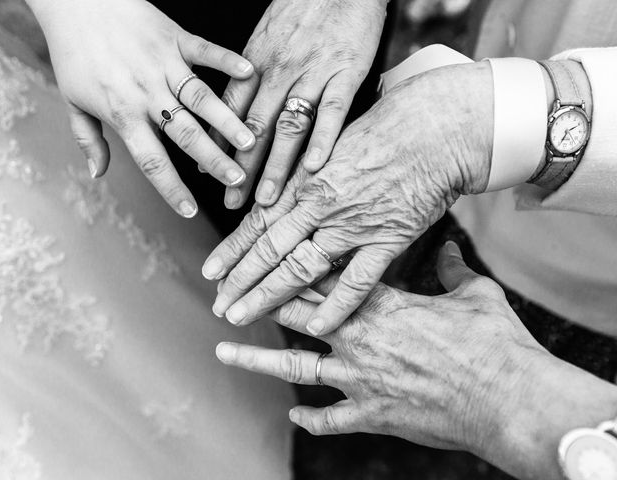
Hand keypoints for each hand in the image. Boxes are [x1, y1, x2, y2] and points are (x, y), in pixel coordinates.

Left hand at [27, 0, 256, 216]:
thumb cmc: (72, 52)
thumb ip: (88, 140)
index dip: (171, 189)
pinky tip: (250, 73)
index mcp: (123, 113)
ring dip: (227, 120)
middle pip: (185, 134)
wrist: (73, 0)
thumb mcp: (72, 101)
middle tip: (237, 179)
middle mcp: (147, 93)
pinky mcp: (175, 38)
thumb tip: (98, 174)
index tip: (190, 211)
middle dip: (213, 159)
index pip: (151, 161)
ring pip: (201, 98)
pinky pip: (205, 51)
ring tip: (251, 140)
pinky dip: (227, 60)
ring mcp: (164, 65)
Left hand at [204, 62, 492, 333]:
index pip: (259, 222)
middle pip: (269, 249)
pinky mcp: (388, 238)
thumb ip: (306, 177)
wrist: (436, 126)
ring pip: (300, 266)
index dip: (232, 250)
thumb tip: (280, 197)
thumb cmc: (384, 130)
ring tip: (240, 316)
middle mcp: (321, 205)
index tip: (210, 273)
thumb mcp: (331, 145)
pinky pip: (358, 280)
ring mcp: (353, 224)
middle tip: (217, 306)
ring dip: (267, 295)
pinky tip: (314, 327)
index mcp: (306, 181)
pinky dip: (335, 305)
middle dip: (239, 280)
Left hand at [209, 0, 388, 208]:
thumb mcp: (263, 36)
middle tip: (232, 204)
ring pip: (289, 126)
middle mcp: (278, 72)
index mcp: (255, 63)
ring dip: (276, 166)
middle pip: (254, 129)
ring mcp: (312, 73)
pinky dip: (323, 140)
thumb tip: (226, 109)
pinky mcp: (345, 73)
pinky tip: (315, 167)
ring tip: (267, 200)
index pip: (230, 112)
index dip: (218, 147)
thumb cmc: (302, 8)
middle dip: (241, 169)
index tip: (209, 177)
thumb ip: (246, 74)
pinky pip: (332, 111)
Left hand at [215, 243, 543, 452]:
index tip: (265, 260)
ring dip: (257, 361)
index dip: (292, 269)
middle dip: (260, 306)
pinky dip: (312, 419)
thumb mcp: (475, 295)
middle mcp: (360, 338)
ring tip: (223, 353)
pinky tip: (294, 417)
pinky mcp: (372, 415)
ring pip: (296, 367)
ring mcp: (361, 379)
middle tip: (228, 300)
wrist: (506, 399)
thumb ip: (453, 269)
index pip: (325, 280)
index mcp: (382, 304)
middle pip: (296, 316)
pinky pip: (331, 419)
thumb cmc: (494, 344)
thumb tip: (448, 249)